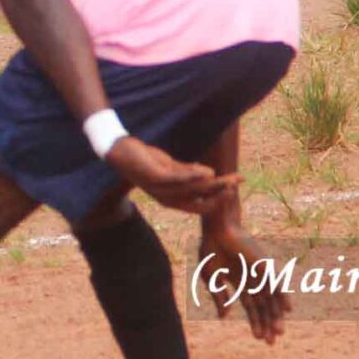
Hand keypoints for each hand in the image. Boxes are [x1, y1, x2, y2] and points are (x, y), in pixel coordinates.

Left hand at [106, 137, 237, 215]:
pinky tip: (208, 172)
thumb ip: (189, 173)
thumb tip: (210, 174)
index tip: (234, 187)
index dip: (219, 199)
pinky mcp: (154, 177)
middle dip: (221, 193)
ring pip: (193, 191)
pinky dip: (194, 176)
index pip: (201, 207)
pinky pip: (178, 180)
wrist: (121, 152)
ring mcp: (160, 189)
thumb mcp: (171, 169)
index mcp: (172, 199)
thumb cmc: (146, 160)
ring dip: (213, 185)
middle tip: (238, 183)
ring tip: (229, 178)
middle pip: (201, 201)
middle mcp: (167, 198)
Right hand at [201, 215, 288, 344]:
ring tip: (279, 333)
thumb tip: (226, 317)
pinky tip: (288, 309)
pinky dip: (283, 296)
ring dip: (276, 316)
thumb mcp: (210, 277)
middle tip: (272, 342)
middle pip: (264, 307)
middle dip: (268, 324)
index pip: (251, 307)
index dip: (256, 323)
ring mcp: (259, 273)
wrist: (216, 228)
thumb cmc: (210, 249)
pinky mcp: (264, 265)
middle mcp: (253, 280)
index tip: (259, 338)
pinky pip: (276, 283)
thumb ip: (219, 297)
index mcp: (239, 283)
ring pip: (271, 299)